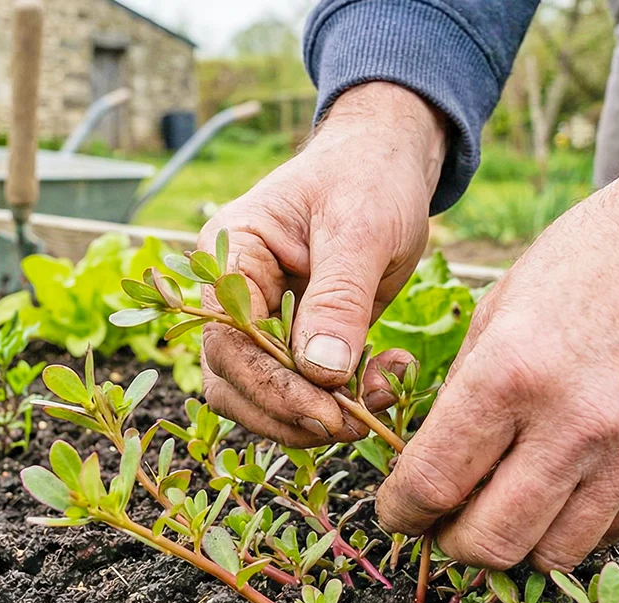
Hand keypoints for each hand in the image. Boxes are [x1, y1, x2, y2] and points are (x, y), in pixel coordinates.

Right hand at [198, 83, 447, 446]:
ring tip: (377, 400)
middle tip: (352, 424)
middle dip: (291, 413)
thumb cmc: (370, 176)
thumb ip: (338, 298)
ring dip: (318, 415)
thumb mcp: (360, 229)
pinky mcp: (302, 339)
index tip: (324, 413)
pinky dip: (345, 399)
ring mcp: (266, 320)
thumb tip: (319, 374)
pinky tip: (386, 378)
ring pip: (265, 397)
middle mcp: (235, 295)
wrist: (391, 161)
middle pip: (234, 381)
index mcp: (229, 257)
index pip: (226, 341)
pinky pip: (308, 389)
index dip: (269, 387)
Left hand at [376, 105, 618, 570]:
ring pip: (552, 555)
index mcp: (510, 373)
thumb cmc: (586, 262)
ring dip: (515, 546)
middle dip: (452, 545)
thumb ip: (462, 396)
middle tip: (445, 526)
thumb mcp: (498, 309)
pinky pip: (608, 532)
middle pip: (490, 543)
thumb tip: (430, 470)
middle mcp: (573, 422)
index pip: (433, 484)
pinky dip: (573, 527)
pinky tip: (561, 491)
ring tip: (503, 513)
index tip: (398, 512)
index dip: (402, 512)